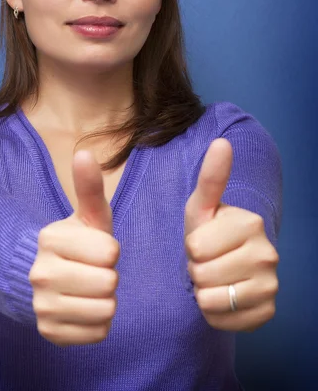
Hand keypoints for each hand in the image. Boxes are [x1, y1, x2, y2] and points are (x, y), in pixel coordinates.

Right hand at [29, 150, 119, 346]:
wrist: (48, 277)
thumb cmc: (79, 242)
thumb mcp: (87, 215)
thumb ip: (89, 187)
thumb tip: (84, 151)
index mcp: (50, 238)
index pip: (110, 252)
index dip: (111, 252)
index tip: (97, 250)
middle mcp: (40, 273)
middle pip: (109, 284)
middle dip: (109, 277)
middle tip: (94, 271)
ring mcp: (41, 306)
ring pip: (105, 311)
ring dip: (106, 302)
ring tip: (91, 290)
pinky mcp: (48, 333)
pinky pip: (98, 334)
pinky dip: (98, 324)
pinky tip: (84, 308)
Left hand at [184, 138, 279, 332]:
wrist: (223, 264)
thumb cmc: (208, 232)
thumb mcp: (201, 206)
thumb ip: (211, 176)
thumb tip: (221, 142)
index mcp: (251, 223)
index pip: (196, 247)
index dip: (191, 247)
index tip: (202, 241)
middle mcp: (268, 254)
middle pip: (202, 274)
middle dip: (196, 269)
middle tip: (208, 261)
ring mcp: (271, 285)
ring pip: (211, 299)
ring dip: (203, 291)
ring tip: (214, 277)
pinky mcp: (266, 312)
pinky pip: (222, 320)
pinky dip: (214, 312)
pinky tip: (222, 296)